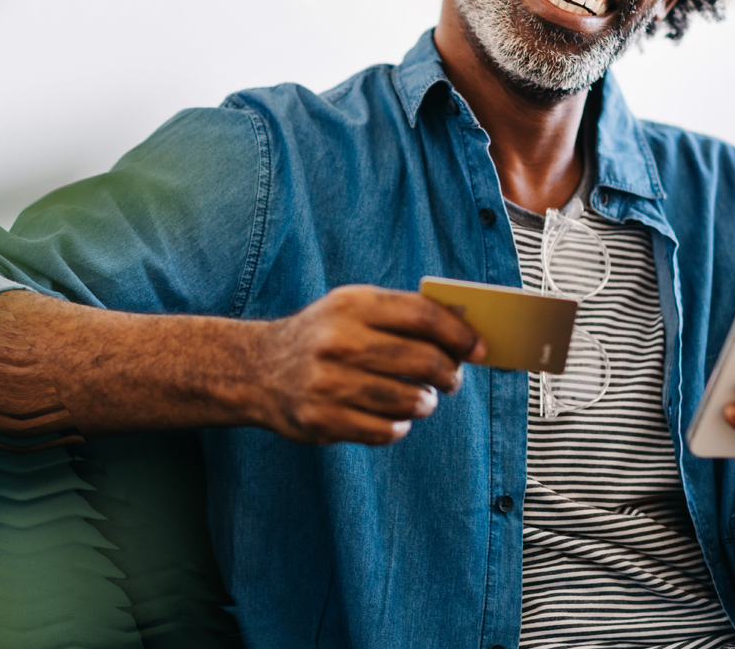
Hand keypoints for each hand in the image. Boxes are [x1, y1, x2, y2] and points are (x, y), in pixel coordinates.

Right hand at [254, 285, 485, 445]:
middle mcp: (339, 341)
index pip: (423, 315)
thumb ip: (401, 314)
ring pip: (408, 399)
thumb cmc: (322, 336)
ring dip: (426, 402)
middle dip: (450, 373)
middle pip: (422, 359)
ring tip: (424, 399)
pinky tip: (395, 416)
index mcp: (352, 305)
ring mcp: (328, 383)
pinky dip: (399, 425)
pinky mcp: (322, 420)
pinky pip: (385, 429)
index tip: (478, 349)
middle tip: (453, 379)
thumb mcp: (352, 308)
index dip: (458, 334)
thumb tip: (462, 332)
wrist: (257, 369)